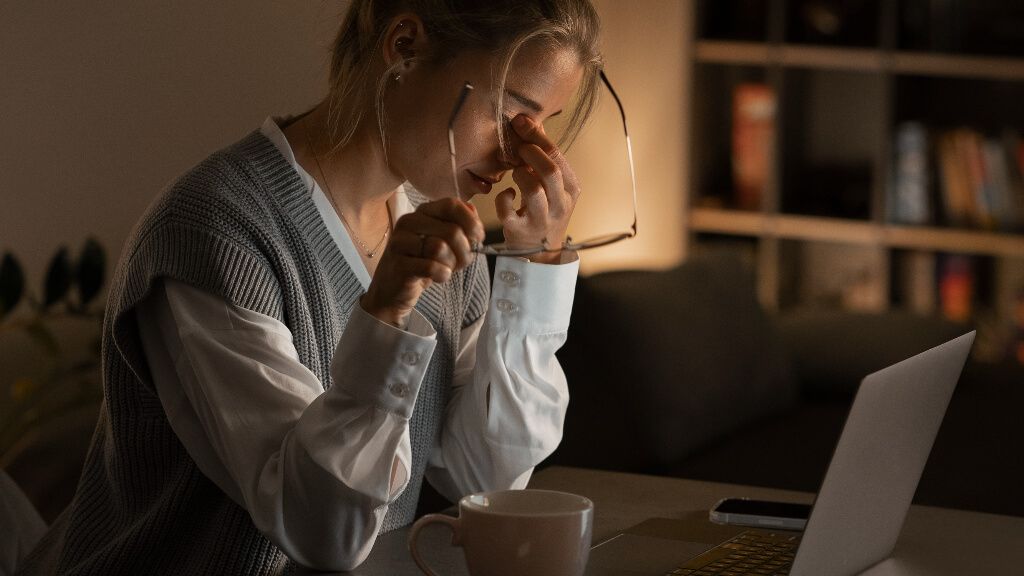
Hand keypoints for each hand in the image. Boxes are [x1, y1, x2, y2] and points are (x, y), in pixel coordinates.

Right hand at [361, 198, 484, 326]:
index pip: (452, 205)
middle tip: (462, 262)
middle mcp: (409, 222)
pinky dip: (442, 274)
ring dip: (451, 263)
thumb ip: (459, 224)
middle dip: (464, 251)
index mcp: (422, 212)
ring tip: (446, 269)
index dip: (471, 222)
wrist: (393, 290)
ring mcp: (400, 242)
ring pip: (440, 248)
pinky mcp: (399, 264)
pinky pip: (431, 266)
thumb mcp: (444, 241)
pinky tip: (438, 276)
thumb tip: (473, 210)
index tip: (478, 238)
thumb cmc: (423, 263)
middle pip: (451, 230)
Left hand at [495, 114, 580, 263]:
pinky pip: (508, 211)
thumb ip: (544, 156)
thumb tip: (533, 124)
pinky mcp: (521, 231)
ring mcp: (541, 220)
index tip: (520, 121)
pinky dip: (502, 198)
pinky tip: (506, 195)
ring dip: (519, 175)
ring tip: (515, 173)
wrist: (540, 253)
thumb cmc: (544, 211)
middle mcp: (560, 205)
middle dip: (529, 153)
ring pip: (533, 189)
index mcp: (571, 188)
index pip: (557, 156)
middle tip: (517, 148)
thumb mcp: (552, 185)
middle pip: (549, 170)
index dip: (536, 136)